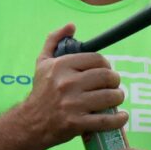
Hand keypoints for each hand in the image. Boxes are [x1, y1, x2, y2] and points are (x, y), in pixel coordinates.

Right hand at [16, 24, 126, 147]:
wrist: (29, 123)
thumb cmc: (40, 92)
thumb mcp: (42, 63)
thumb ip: (54, 41)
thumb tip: (71, 25)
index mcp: (61, 66)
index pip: (97, 59)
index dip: (106, 65)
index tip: (105, 71)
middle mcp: (67, 83)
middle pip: (107, 77)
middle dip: (115, 81)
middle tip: (112, 86)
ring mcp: (73, 104)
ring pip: (110, 96)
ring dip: (118, 97)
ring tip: (115, 99)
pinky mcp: (77, 123)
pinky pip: (106, 120)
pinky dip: (119, 119)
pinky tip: (121, 116)